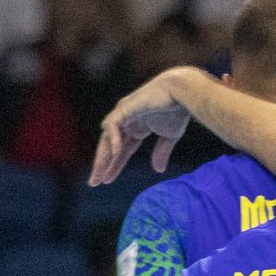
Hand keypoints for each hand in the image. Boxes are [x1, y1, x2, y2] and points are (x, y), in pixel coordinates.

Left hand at [89, 69, 195, 185]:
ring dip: (103, 157)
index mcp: (136, 127)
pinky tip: (114, 154)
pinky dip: (112, 140)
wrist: (181, 92)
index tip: (107, 181)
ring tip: (100, 173)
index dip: (114, 165)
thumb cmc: (177, 110)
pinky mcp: (124, 108)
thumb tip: (158, 170)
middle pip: (109, 146)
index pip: (121, 150)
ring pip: (106, 138)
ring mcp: (123, 114)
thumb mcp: (169, 137)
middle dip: (102, 164)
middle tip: (94, 182)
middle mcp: (127, 121)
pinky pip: (112, 126)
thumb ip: (162, 152)